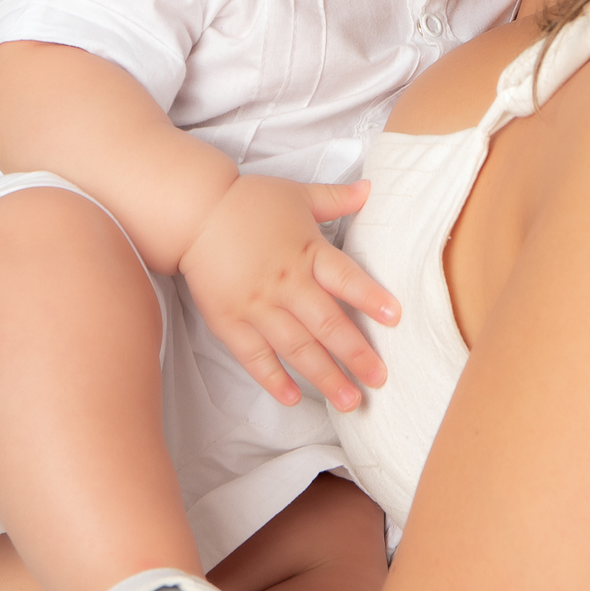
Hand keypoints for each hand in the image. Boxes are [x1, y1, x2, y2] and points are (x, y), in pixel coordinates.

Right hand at [176, 174, 399, 410]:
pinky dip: (273, 379)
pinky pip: (255, 357)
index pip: (345, 278)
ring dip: (325, 376)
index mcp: (306, 250)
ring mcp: (257, 305)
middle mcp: (286, 282)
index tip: (394, 318)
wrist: (195, 211)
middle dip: (356, 355)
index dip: (370, 297)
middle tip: (379, 379)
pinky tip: (293, 398)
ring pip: (297, 348)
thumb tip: (369, 189)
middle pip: (327, 324)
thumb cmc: (249, 201)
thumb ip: (335, 198)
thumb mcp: (297, 194)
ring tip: (349, 401)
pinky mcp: (231, 321)